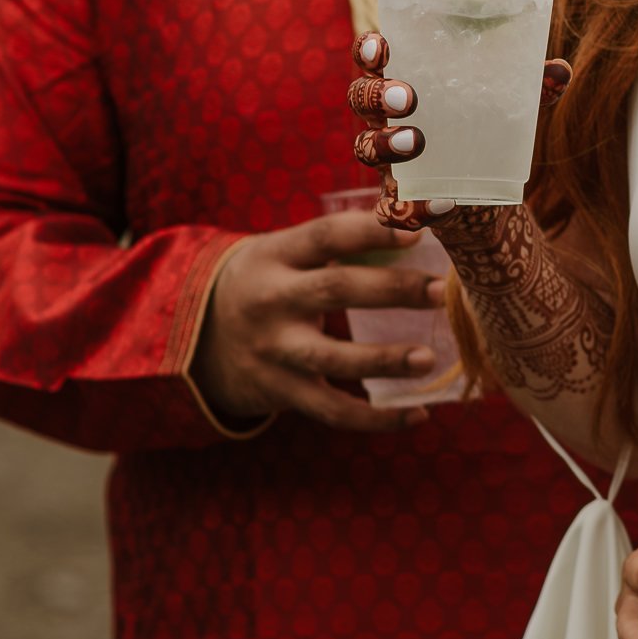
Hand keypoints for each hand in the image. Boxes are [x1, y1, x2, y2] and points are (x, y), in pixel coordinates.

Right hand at [188, 210, 450, 432]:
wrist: (195, 337)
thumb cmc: (266, 282)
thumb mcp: (283, 252)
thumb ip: (336, 241)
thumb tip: (413, 219)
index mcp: (277, 255)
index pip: (326, 236)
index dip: (371, 231)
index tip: (418, 230)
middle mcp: (272, 301)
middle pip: (336, 290)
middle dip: (393, 290)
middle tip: (442, 292)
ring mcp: (274, 351)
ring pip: (334, 358)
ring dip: (385, 359)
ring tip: (429, 358)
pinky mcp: (281, 393)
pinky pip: (333, 410)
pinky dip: (377, 418)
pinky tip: (418, 413)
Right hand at [346, 31, 570, 233]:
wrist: (490, 193)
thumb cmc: (488, 128)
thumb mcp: (509, 105)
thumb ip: (532, 86)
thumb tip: (561, 71)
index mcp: (407, 81)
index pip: (374, 57)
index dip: (370, 49)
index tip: (384, 46)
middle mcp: (387, 119)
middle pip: (360, 98)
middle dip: (377, 95)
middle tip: (409, 98)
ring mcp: (389, 162)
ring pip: (363, 150)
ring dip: (384, 144)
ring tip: (416, 141)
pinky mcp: (400, 201)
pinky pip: (390, 209)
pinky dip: (411, 210)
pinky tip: (444, 203)